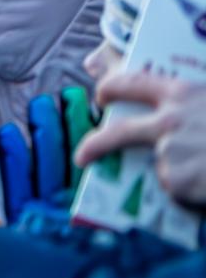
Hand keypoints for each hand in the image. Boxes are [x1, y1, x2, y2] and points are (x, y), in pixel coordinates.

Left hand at [76, 69, 205, 206]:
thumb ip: (196, 106)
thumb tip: (178, 114)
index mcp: (183, 94)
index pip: (132, 83)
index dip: (111, 87)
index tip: (102, 94)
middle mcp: (168, 121)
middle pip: (117, 132)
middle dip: (95, 144)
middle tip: (83, 156)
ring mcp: (169, 152)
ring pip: (162, 168)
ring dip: (182, 175)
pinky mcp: (175, 180)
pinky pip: (178, 191)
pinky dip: (193, 194)